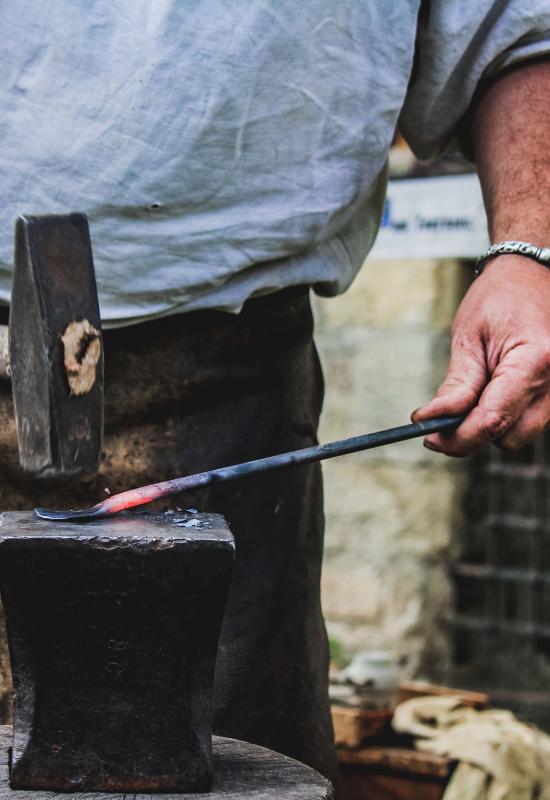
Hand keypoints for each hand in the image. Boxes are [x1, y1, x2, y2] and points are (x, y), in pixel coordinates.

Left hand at [411, 256, 549, 455]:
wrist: (531, 273)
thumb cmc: (498, 297)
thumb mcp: (468, 336)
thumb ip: (456, 385)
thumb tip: (433, 421)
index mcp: (535, 360)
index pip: (494, 419)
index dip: (458, 436)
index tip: (430, 438)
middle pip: (510, 437)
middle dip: (474, 433)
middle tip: (442, 417)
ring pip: (520, 433)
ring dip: (490, 424)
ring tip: (474, 390)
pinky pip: (528, 420)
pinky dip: (505, 415)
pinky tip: (491, 389)